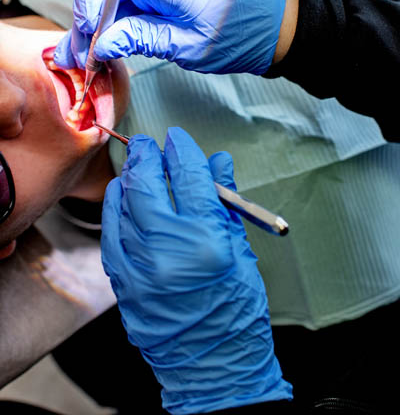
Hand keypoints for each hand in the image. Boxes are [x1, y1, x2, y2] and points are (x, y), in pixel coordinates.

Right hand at [54, 0, 285, 74]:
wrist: (273, 27)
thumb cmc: (238, 35)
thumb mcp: (186, 45)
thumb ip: (141, 38)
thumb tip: (102, 43)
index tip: (90, 32)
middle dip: (88, 15)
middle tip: (84, 54)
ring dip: (102, 23)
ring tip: (94, 57)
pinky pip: (134, 0)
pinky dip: (120, 22)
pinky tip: (115, 46)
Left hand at [101, 127, 291, 413]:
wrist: (210, 363)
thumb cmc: (235, 311)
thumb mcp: (240, 252)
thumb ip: (225, 203)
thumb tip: (218, 164)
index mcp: (206, 242)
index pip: (189, 179)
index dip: (183, 152)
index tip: (179, 140)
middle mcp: (167, 251)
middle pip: (147, 185)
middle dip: (148, 156)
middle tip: (151, 144)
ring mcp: (138, 267)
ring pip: (123, 204)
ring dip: (130, 179)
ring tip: (138, 167)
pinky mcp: (121, 280)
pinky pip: (111, 231)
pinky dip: (116, 207)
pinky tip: (123, 196)